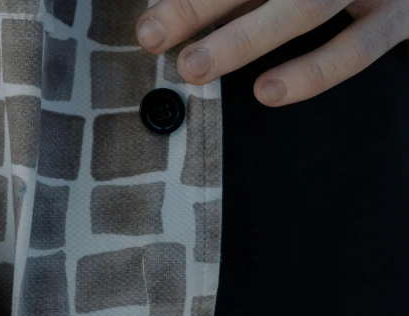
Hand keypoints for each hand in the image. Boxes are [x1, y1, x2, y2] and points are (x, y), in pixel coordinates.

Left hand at [136, 0, 407, 104]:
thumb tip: (165, 14)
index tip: (149, 24)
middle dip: (200, 6)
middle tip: (152, 35)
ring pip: (305, 7)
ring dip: (244, 39)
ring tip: (194, 67)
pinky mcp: (402, 16)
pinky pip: (359, 46)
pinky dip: (314, 70)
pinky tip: (269, 91)